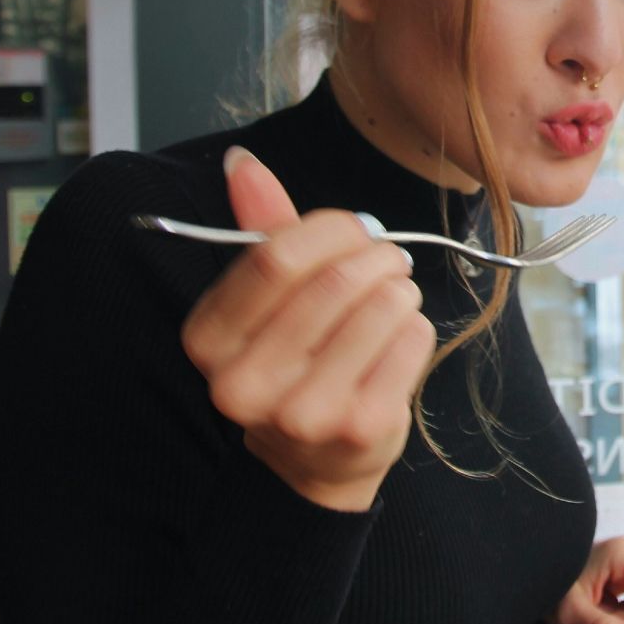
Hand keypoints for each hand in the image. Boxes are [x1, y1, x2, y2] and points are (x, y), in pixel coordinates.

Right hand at [181, 146, 435, 510]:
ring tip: (393, 297)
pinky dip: (415, 327)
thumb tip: (242, 161)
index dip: (330, 230)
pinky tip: (398, 341)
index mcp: (208, 341)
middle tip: (389, 258)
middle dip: (376, 256)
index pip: (275, 259)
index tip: (356, 229)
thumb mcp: (263, 301)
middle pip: (334, 282)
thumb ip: (259, 229)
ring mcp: (304, 412)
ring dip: (399, 289)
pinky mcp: (360, 428)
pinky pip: (412, 341)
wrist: (312, 462)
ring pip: (381, 307)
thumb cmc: (291, 362)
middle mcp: (245, 384)